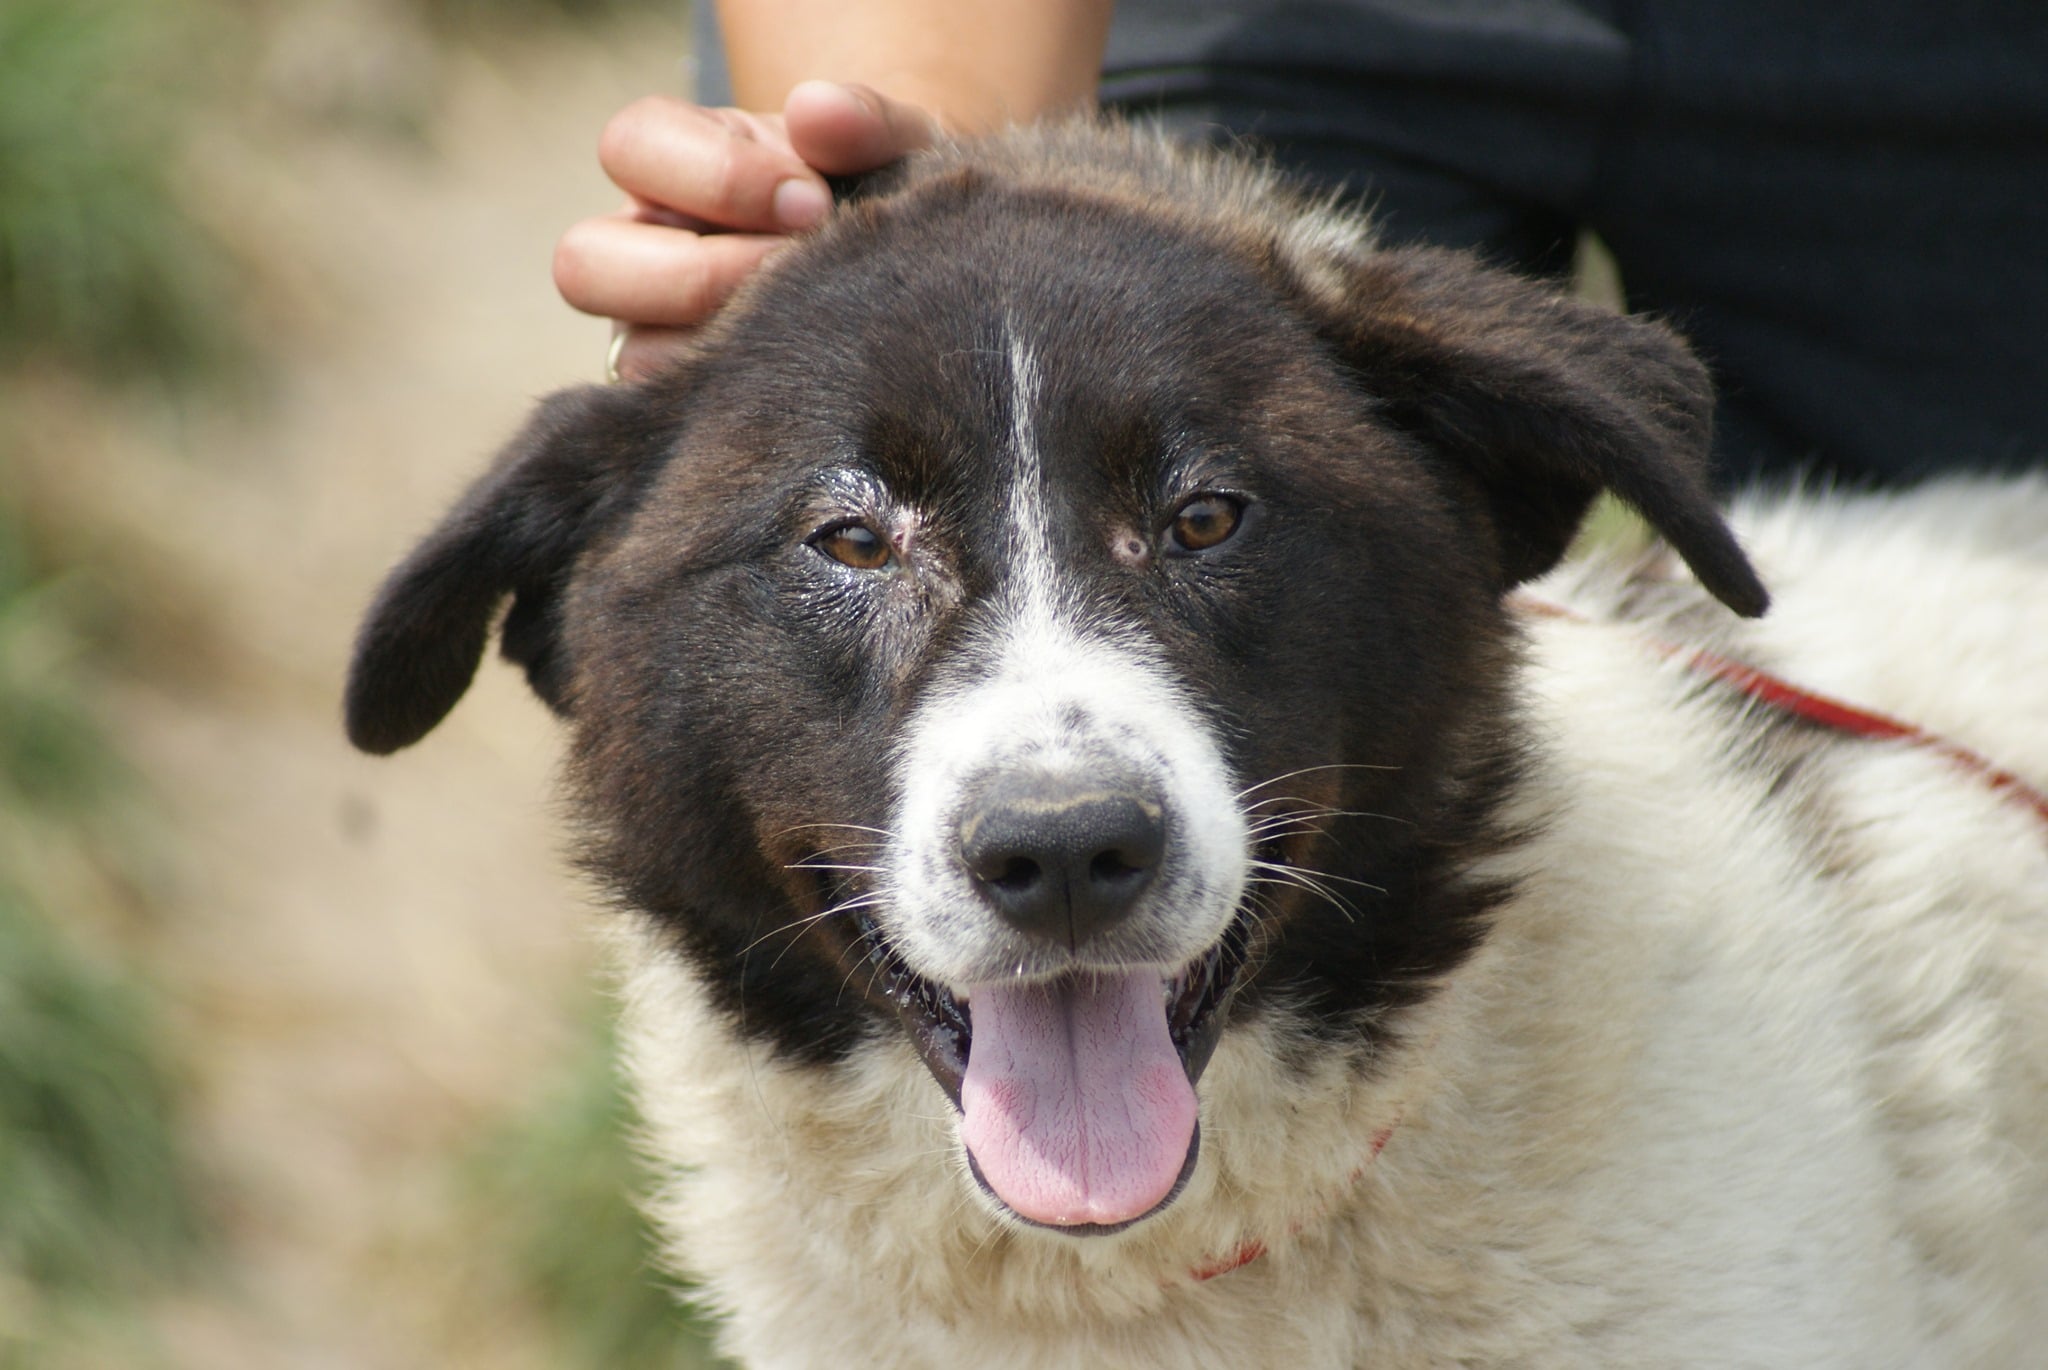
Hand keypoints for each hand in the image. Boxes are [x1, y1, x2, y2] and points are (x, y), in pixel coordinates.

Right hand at [554, 80, 939, 381]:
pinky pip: (674, 418)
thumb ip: (862, 120)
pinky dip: (737, 401)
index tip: (811, 200)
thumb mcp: (889, 147)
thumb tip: (815, 111)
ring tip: (805, 331)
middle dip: (698, 274)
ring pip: (629, 353)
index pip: (632, 145)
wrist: (911, 276)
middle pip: (587, 263)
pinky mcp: (686, 406)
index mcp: (677, 163)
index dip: (718, 175)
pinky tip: (808, 382)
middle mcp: (646, 248)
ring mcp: (655, 333)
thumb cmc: (883, 197)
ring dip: (714, 345)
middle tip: (794, 272)